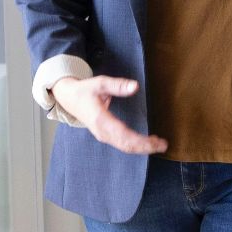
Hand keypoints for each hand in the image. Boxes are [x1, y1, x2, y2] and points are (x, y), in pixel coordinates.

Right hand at [49, 75, 168, 154]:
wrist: (68, 98)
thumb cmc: (85, 90)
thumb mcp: (100, 83)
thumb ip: (118, 85)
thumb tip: (135, 86)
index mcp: (100, 120)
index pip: (124, 135)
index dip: (141, 141)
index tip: (157, 141)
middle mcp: (102, 132)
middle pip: (126, 145)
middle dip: (145, 147)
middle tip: (163, 145)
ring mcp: (103, 135)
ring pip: (124, 147)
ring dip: (142, 148)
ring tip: (159, 145)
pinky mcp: (105, 135)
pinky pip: (121, 144)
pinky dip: (135, 146)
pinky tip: (147, 143)